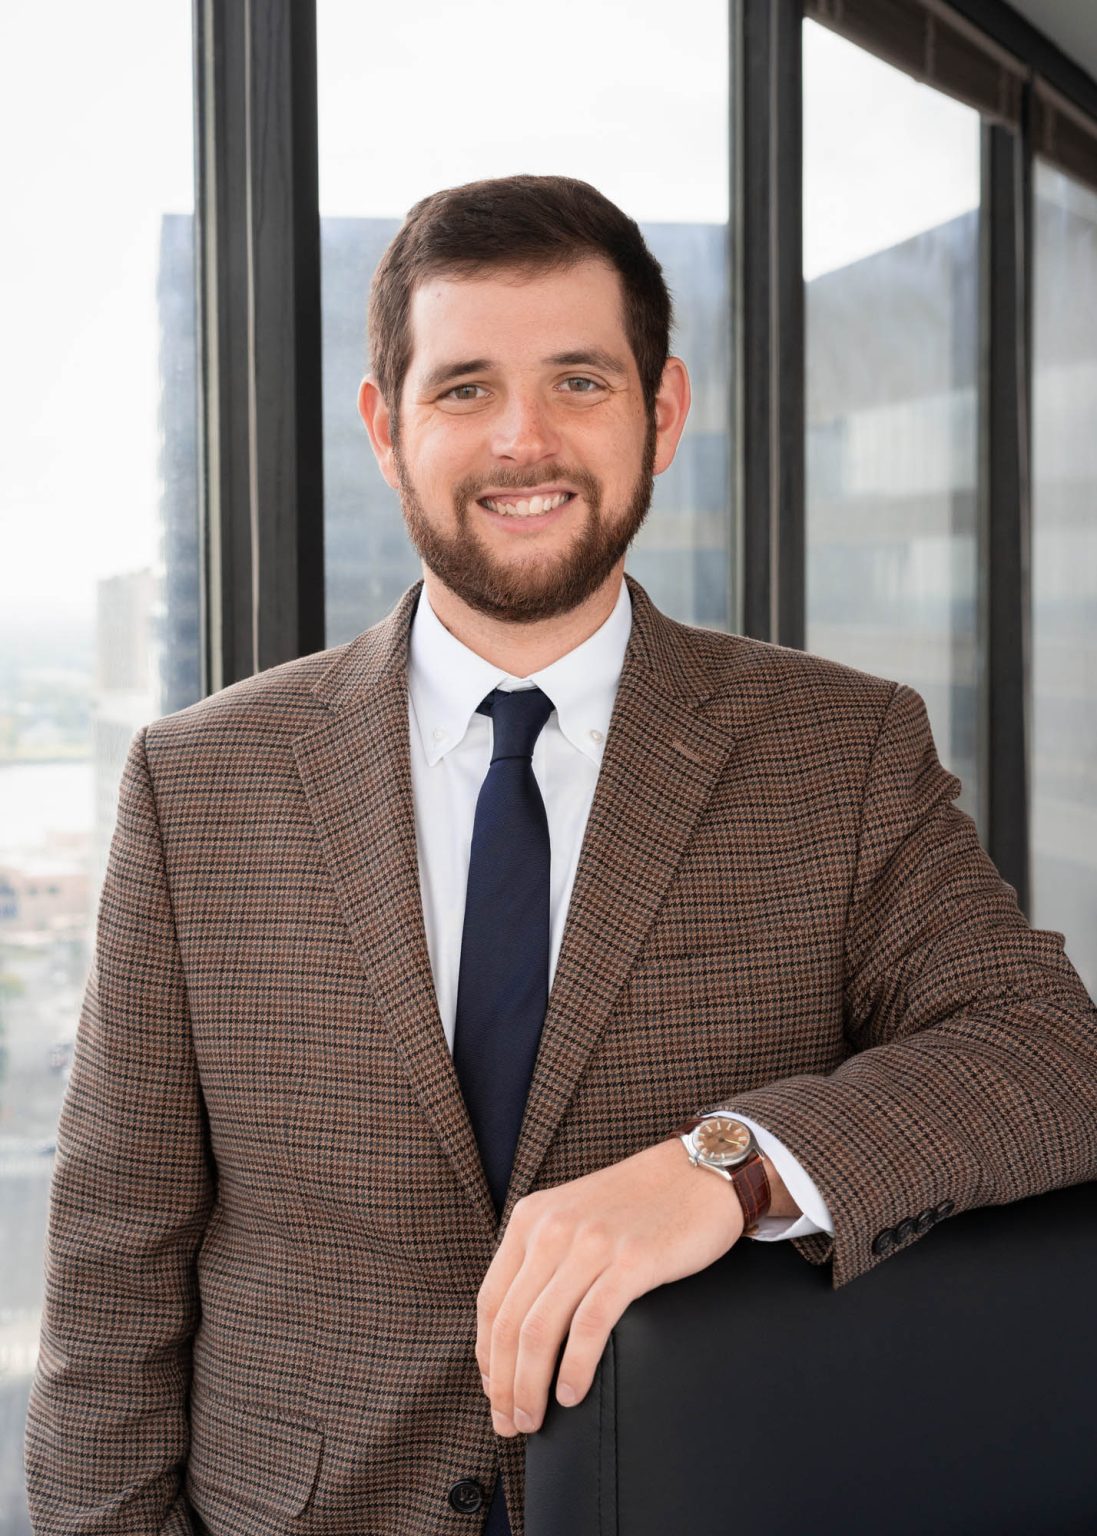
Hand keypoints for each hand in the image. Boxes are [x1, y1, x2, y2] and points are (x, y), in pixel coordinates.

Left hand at [476, 1135, 744, 1436]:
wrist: (700, 1173)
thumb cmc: (640, 1205)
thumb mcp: (575, 1216)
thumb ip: (544, 1257)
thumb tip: (519, 1328)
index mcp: (531, 1218)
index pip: (490, 1300)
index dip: (487, 1356)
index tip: (494, 1393)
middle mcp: (553, 1228)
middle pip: (510, 1322)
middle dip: (504, 1384)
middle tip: (509, 1423)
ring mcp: (591, 1244)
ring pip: (540, 1330)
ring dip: (529, 1386)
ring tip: (533, 1420)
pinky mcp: (631, 1261)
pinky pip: (589, 1326)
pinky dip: (574, 1368)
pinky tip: (571, 1395)